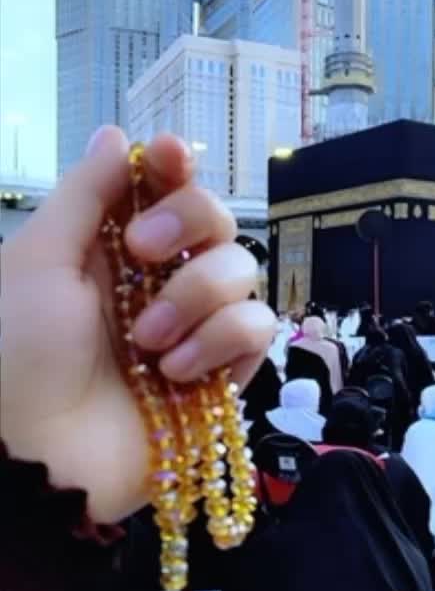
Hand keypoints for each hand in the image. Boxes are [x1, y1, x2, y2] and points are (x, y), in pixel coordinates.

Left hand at [1, 127, 274, 522]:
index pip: (164, 188)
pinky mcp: (221, 373)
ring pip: (242, 271)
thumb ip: (85, 195)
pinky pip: (256, 329)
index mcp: (112, 248)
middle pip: (216, 217)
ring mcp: (194, 327)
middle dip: (188, 224)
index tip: (170, 157)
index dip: (176, 165)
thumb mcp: (37, 261)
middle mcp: (159, 280)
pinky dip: (220, 344)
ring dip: (197, 298)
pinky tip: (177, 373)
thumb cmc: (17, 353)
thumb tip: (118, 134)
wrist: (34, 456)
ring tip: (147, 344)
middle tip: (144, 254)